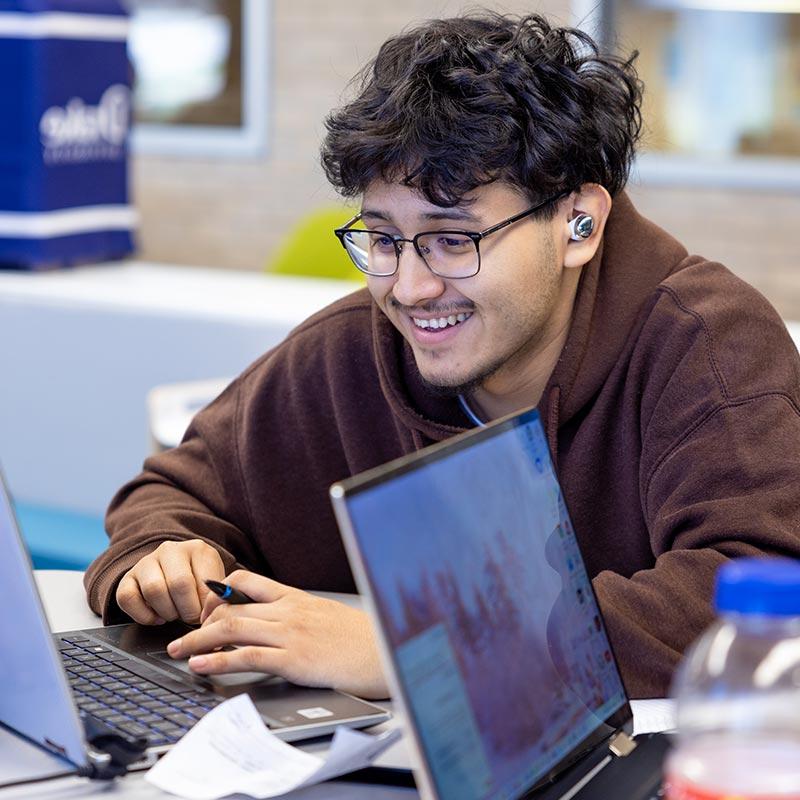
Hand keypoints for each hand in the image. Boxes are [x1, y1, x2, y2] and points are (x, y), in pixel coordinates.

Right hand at [116, 540, 224, 624]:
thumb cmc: (198, 581)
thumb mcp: (214, 582)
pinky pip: (128, 598)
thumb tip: (213, 617)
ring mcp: (147, 562)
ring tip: (175, 614)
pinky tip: (157, 617)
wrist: (174, 572)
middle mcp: (171, 550)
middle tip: (191, 618)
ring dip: (167, 612)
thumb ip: (216, 596)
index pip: (204, 582)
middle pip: (179, 584)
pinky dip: (143, 616)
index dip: (205, 607)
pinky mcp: (127, 578)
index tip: (206, 615)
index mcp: (198, 549)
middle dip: (187, 611)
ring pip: (154, 590)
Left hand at [165, 570, 388, 699]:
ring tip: (177, 651)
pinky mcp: (294, 658)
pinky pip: (247, 656)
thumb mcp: (328, 614)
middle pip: (231, 607)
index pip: (246, 582)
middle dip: (199, 621)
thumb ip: (301, 613)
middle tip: (179, 635)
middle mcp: (288, 610)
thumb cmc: (362, 637)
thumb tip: (279, 621)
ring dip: (198, 640)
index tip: (203, 609)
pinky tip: (200, 665)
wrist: (387, 650)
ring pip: (232, 628)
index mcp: (296, 597)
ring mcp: (290, 633)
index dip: (218, 594)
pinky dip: (218, 660)